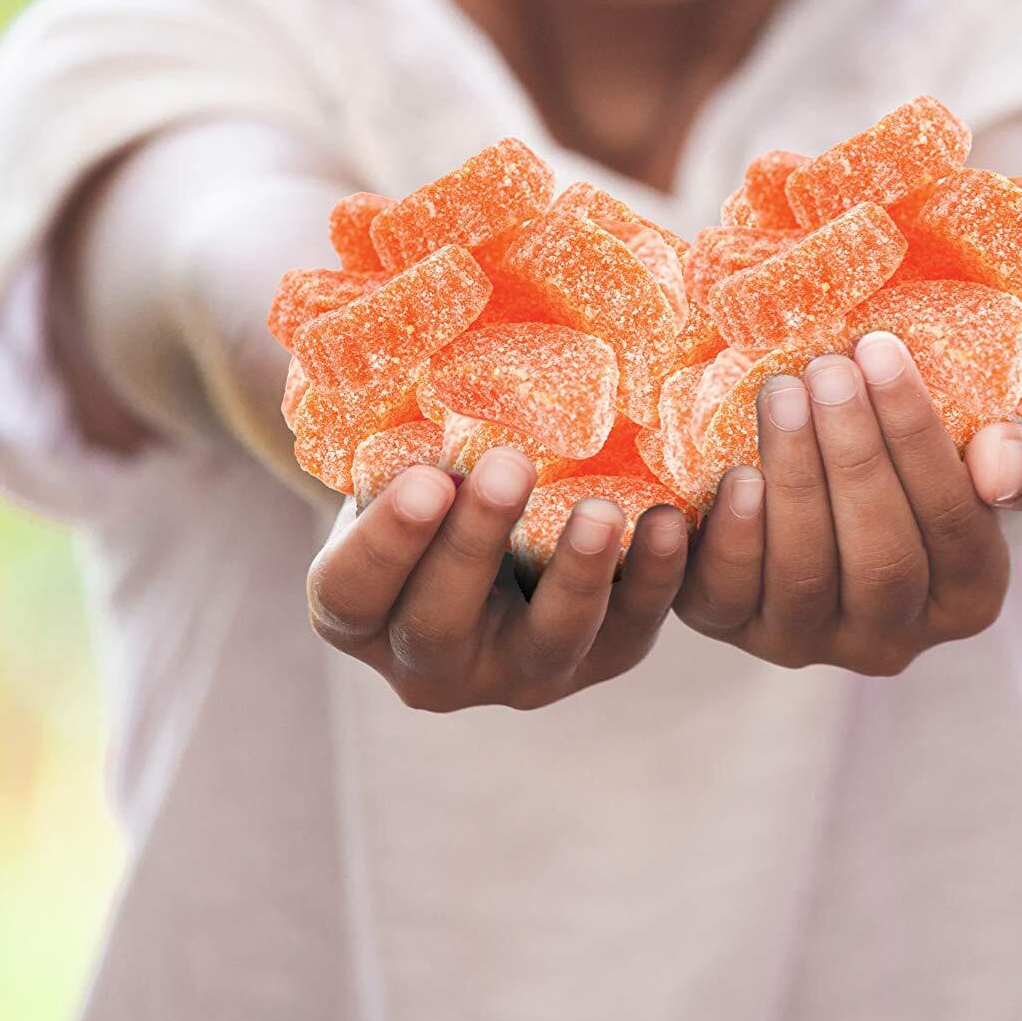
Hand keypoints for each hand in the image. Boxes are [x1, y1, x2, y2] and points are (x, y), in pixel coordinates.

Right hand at [307, 449, 691, 712]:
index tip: (425, 479)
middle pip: (441, 624)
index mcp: (362, 615)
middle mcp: (433, 665)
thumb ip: (395, 437)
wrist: (507, 523)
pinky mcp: (603, 659)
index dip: (385, 544)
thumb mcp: (398, 465)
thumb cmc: (435, 478)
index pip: (352, 593)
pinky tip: (669, 524)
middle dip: (475, 544)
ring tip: (599, 510)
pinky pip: (632, 629)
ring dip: (575, 574)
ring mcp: (520, 673)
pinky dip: (655, 579)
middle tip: (509, 465)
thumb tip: (408, 347)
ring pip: (547, 641)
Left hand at [672, 331, 1021, 674]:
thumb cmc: (936, 455)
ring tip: (782, 392)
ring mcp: (811, 641)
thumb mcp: (1000, 448)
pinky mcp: (737, 628)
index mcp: (970, 598)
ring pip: (805, 576)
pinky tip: (738, 471)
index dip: (918, 438)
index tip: (884, 352)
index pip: (954, 523)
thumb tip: (999, 471)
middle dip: (853, 455)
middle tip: (828, 368)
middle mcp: (894, 640)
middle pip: (882, 558)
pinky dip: (735, 536)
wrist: (841, 474)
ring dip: (794, 476)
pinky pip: (731, 598)